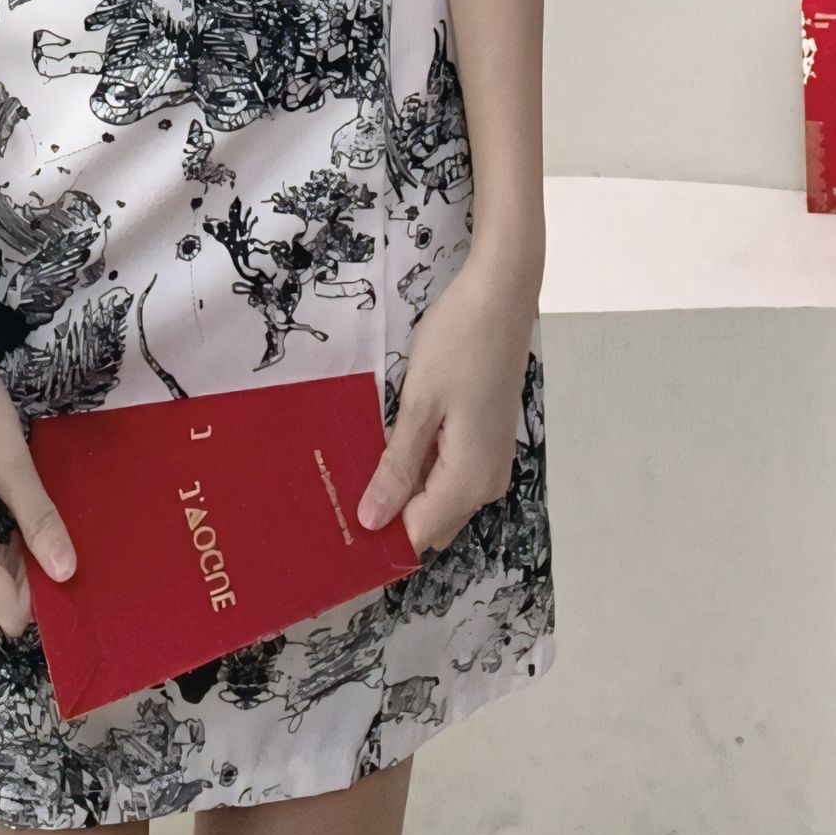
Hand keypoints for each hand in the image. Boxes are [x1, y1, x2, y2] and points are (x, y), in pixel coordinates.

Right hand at [0, 314, 78, 635]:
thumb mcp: (13, 464)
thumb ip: (40, 521)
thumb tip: (70, 574)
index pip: (8, 612)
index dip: (49, 605)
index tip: (93, 585)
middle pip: (5, 593)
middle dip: (47, 581)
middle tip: (97, 556)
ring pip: (2, 566)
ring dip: (37, 554)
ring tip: (82, 531)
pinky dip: (23, 532)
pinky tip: (53, 511)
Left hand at [355, 231, 542, 556]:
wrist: (501, 295)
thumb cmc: (457, 344)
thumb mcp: (419, 404)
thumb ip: (396, 467)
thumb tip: (372, 522)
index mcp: (469, 481)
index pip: (418, 536)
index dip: (378, 539)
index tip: (334, 531)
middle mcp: (487, 484)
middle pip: (430, 522)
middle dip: (388, 517)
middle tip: (336, 497)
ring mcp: (491, 462)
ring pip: (439, 498)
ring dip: (402, 491)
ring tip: (354, 470)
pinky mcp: (488, 441)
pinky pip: (448, 474)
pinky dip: (419, 469)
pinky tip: (388, 447)